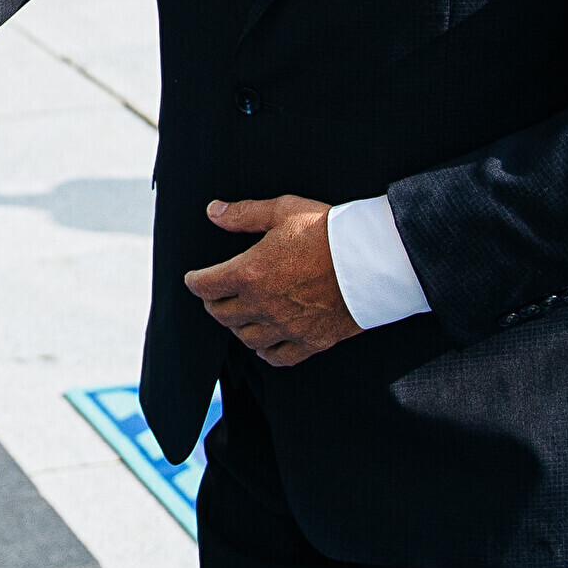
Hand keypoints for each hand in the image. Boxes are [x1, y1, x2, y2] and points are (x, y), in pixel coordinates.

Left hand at [184, 196, 359, 367]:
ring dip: (237, 327)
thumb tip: (213, 212)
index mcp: (250, 273)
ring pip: (246, 338)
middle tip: (216, 294)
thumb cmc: (330, 230)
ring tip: (239, 315)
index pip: (205, 286)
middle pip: (222, 314)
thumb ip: (244, 214)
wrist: (374, 258)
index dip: (194, 281)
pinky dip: (266, 352)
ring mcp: (286, 327)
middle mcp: (263, 305)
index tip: (194, 279)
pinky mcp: (311, 341)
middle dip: (214, 303)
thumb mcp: (283, 210)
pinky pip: (278, 357)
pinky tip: (265, 343)